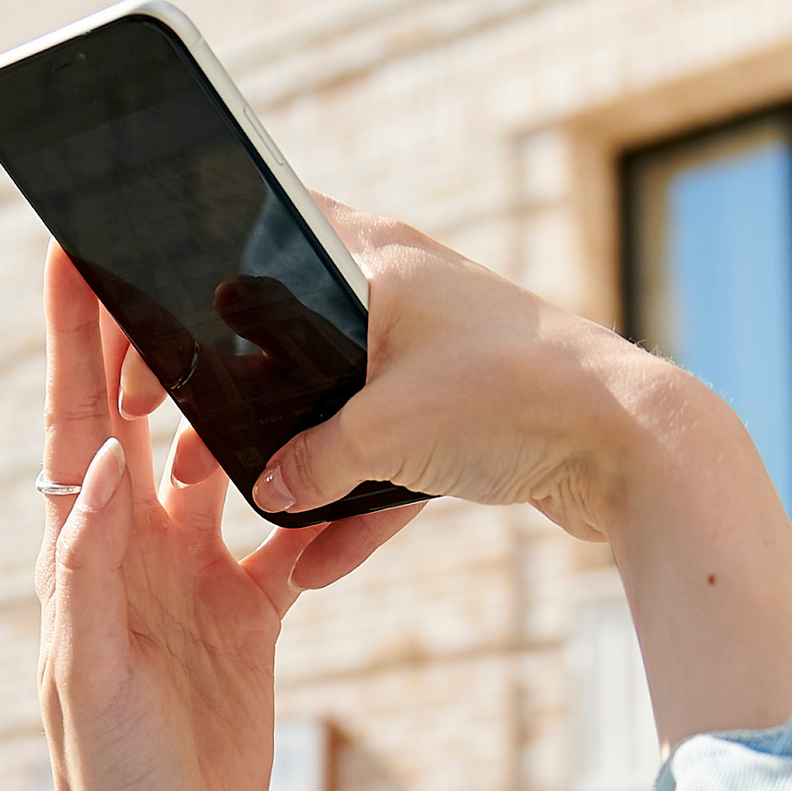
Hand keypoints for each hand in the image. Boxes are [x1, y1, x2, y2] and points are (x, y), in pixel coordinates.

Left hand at [0, 249, 413, 790]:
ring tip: (262, 325)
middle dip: (150, 335)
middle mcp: (135, 549)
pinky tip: (342, 456)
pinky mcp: (248, 614)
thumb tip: (98, 459)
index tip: (67, 250)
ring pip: (217, 460)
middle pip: (140, 415)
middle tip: (170, 249)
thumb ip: (91, 567)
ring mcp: (193, 577)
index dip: (70, 337)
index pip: (74, 419)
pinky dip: (312, 500)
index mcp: (85, 549)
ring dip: (234, 399)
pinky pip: (285, 535)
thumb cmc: (104, 775)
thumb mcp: (91, 669)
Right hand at [236, 205, 791, 756]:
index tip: (159, 319)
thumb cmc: (509, 401)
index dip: (208, 267)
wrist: (633, 446)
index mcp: (375, 257)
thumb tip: (265, 487)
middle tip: (194, 440)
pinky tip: (320, 566)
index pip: (269, 224)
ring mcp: (438, 356)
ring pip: (347, 406)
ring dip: (308, 464)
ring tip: (255, 509)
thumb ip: (309, 461)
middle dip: (249, 395)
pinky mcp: (470, 415)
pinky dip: (364, 505)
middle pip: (298, 336)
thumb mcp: (383, 434)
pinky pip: (396, 458)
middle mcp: (405, 292)